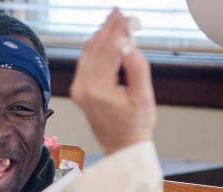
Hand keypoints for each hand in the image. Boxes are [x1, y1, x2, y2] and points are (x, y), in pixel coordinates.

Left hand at [69, 9, 155, 153]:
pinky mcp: (78, 91)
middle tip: (118, 13)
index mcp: (98, 90)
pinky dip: (94, 48)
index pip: (107, 50)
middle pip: (94, 48)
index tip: (123, 15)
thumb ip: (136, 67)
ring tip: (114, 22)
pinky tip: (104, 39)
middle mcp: (83, 89)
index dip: (116, 29)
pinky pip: (84, 62)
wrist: (122, 146)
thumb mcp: (144, 96)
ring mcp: (78, 90)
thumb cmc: (135, 125)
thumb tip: (127, 44)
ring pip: (87, 53)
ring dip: (100, 36)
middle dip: (107, 29)